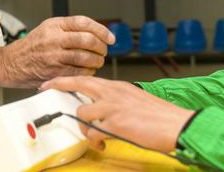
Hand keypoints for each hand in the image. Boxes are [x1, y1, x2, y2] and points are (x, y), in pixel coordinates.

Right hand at [2, 16, 114, 87]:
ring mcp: (54, 55)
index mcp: (54, 25)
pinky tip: (87, 70)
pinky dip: (88, 71)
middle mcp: (54, 38)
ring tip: (97, 60)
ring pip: (86, 57)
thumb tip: (97, 33)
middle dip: (101, 47)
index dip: (101, 30)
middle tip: (103, 50)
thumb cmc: (32, 47)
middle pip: (88, 40)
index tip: (109, 37)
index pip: (83, 23)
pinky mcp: (54, 71)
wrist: (12, 63)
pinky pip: (79, 71)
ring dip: (97, 60)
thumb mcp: (48, 29)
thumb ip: (69, 29)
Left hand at [41, 76, 195, 151]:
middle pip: (77, 84)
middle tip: (45, 91)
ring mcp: (113, 107)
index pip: (86, 78)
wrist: (178, 124)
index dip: (66, 80)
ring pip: (82, 113)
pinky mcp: (116, 123)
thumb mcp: (135, 100)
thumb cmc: (160, 116)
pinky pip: (93, 132)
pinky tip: (104, 144)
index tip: (51, 82)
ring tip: (95, 137)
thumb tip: (104, 108)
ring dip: (84, 128)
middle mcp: (112, 93)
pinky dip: (95, 141)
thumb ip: (117, 100)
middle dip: (58, 86)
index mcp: (117, 86)